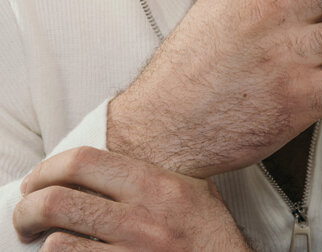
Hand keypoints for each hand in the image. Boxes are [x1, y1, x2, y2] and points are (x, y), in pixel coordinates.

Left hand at [13, 147, 251, 250]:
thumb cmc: (209, 230)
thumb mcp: (193, 187)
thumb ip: (153, 172)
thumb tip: (112, 162)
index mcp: (154, 185)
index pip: (84, 162)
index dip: (49, 167)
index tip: (38, 177)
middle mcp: (139, 218)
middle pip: (59, 201)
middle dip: (29, 206)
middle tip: (26, 211)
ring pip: (57, 244)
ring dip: (43, 240)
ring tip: (43, 237)